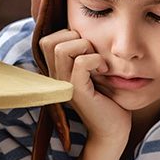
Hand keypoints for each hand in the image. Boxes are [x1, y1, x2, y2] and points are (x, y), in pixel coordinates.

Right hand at [38, 28, 129, 145]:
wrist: (112, 130)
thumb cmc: (106, 99)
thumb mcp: (92, 71)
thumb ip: (84, 53)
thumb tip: (85, 28)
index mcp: (55, 71)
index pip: (47, 40)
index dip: (67, 36)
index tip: (87, 50)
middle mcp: (54, 78)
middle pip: (49, 41)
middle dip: (75, 38)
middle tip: (92, 52)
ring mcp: (63, 86)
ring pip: (62, 49)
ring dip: (85, 47)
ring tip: (99, 61)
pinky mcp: (77, 92)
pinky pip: (82, 62)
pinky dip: (96, 59)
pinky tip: (105, 70)